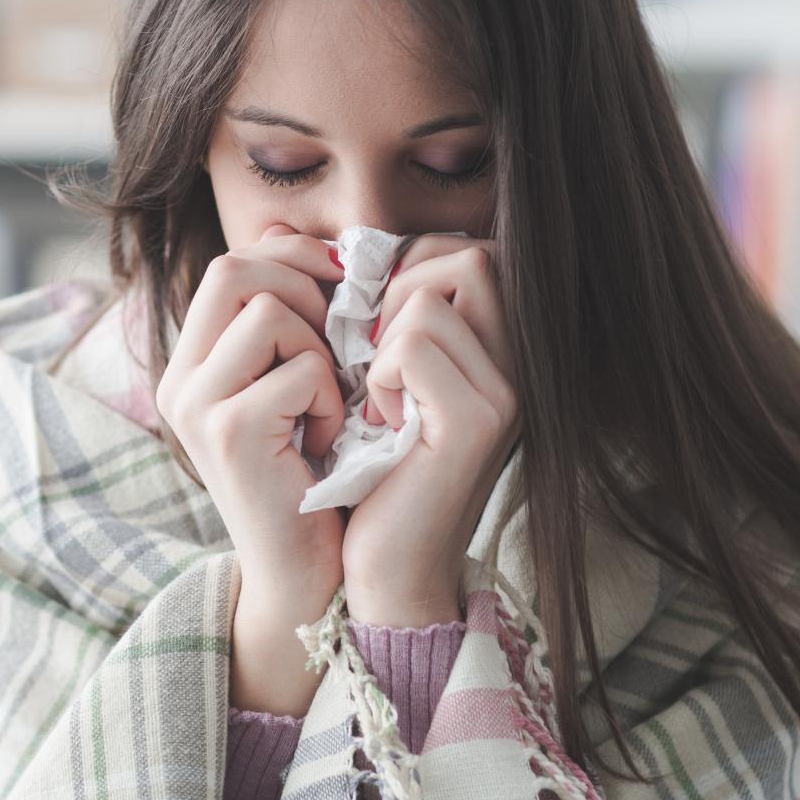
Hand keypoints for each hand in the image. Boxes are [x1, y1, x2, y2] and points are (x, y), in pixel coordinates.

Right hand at [154, 221, 349, 713]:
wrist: (307, 575)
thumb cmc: (316, 478)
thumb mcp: (296, 386)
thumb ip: (289, 320)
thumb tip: (300, 235)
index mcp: (192, 363)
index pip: (232, 261)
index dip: (293, 259)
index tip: (340, 291)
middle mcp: (180, 379)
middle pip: (238, 268)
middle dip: (306, 292)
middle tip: (337, 345)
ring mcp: (196, 405)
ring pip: (271, 312)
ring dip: (321, 352)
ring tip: (326, 404)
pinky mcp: (227, 432)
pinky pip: (300, 368)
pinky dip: (331, 399)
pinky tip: (327, 441)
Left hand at [341, 233, 520, 626]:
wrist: (381, 569)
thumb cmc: (367, 472)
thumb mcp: (366, 376)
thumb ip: (359, 307)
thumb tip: (279, 230)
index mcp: (499, 349)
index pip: (466, 250)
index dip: (405, 270)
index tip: (371, 330)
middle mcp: (520, 365)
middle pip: (466, 255)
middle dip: (397, 292)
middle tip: (370, 356)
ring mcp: (507, 392)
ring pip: (432, 296)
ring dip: (381, 342)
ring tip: (377, 398)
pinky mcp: (478, 422)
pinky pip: (416, 343)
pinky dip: (378, 376)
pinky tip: (378, 422)